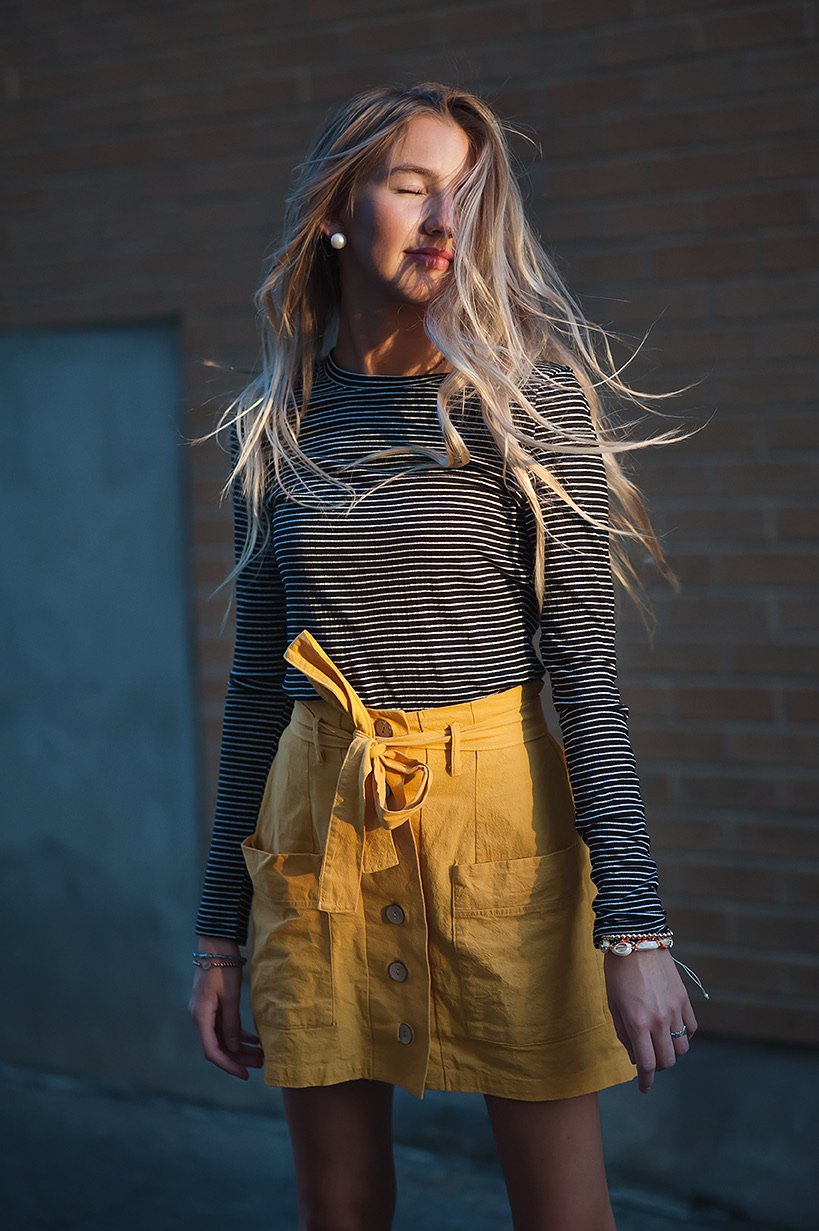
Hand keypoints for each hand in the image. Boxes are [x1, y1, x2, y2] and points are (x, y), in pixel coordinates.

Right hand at [188, 945, 263, 1079]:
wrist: (216, 945)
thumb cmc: (223, 968)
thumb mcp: (230, 996)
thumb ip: (231, 1022)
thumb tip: (234, 1047)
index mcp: (201, 1016)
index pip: (212, 1051)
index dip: (228, 1065)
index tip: (245, 1074)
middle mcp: (200, 1017)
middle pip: (218, 1047)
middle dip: (238, 1058)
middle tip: (259, 1064)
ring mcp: (206, 1012)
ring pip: (223, 1038)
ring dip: (240, 1047)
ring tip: (261, 1054)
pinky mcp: (213, 1006)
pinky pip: (225, 1027)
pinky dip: (238, 1034)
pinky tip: (254, 1040)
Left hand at [603, 947, 697, 1093]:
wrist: (636, 941)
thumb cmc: (618, 973)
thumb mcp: (613, 1005)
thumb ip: (624, 1033)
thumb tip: (635, 1057)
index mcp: (638, 1023)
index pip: (647, 1064)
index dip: (646, 1081)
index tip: (644, 1088)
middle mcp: (659, 1020)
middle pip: (667, 1060)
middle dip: (658, 1067)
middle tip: (649, 1062)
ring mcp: (675, 1010)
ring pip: (682, 1047)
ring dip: (671, 1052)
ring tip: (660, 1044)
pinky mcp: (684, 999)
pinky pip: (691, 1028)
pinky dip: (684, 1035)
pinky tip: (673, 1030)